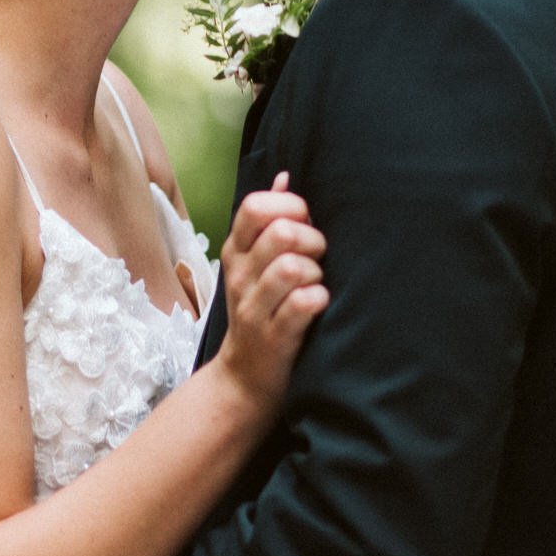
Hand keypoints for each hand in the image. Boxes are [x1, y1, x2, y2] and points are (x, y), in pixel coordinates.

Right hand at [213, 173, 327, 401]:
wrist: (244, 377)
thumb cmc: (260, 311)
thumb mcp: (254, 264)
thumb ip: (268, 221)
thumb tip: (284, 177)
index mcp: (236, 252)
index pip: (254, 207)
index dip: (290, 207)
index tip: (305, 224)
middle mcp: (240, 277)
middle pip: (282, 234)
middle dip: (313, 241)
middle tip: (318, 259)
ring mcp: (254, 308)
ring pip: (293, 267)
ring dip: (316, 273)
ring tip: (316, 284)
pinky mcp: (273, 336)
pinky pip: (303, 304)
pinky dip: (318, 299)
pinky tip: (318, 304)